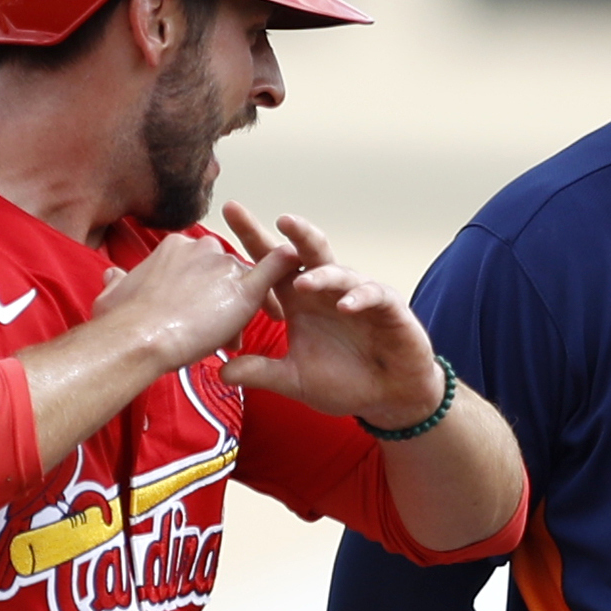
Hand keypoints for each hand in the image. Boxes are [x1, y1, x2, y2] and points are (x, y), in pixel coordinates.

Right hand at [88, 224, 299, 373]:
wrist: (141, 337)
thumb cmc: (122, 323)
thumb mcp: (112, 296)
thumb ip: (118, 283)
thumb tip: (112, 275)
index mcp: (174, 250)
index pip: (199, 269)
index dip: (200, 294)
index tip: (193, 318)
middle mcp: (202, 250)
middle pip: (225, 275)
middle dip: (222, 304)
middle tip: (216, 334)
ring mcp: (224, 266)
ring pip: (245, 283)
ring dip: (242, 312)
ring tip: (234, 339)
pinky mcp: (244, 288)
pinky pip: (273, 270)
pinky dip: (285, 267)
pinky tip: (295, 270)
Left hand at [217, 204, 446, 424]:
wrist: (389, 397)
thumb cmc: (345, 382)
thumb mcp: (296, 379)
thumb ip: (262, 372)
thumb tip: (221, 372)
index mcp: (301, 300)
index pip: (273, 265)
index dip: (254, 239)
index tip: (230, 212)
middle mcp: (327, 290)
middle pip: (306, 253)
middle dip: (294, 234)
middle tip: (278, 219)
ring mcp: (358, 294)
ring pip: (339, 272)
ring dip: (321, 275)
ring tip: (303, 283)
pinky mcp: (388, 307)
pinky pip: (372, 295)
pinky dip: (358, 298)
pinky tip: (345, 306)